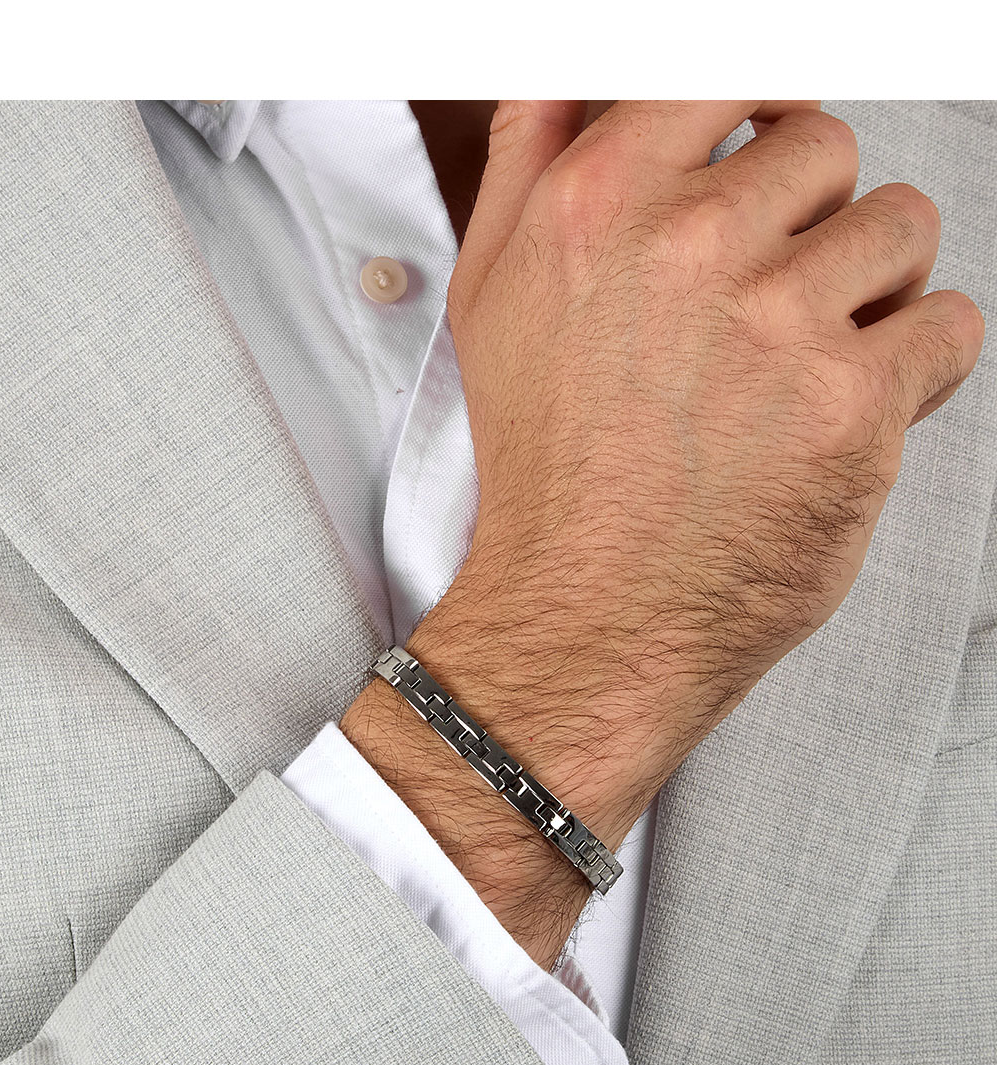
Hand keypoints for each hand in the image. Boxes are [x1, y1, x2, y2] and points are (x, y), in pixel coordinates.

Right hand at [343, 101, 984, 969]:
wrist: (586, 614)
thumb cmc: (546, 469)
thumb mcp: (493, 299)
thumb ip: (532, 162)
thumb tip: (580, 75)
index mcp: (599, 204)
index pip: (729, 73)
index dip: (766, 104)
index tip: (777, 138)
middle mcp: (689, 248)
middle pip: (824, 149)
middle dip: (807, 217)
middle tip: (769, 296)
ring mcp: (777, 325)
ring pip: (898, 228)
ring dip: (870, 283)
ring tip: (812, 354)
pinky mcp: (854, 407)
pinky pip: (948, 325)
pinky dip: (919, 360)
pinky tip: (856, 401)